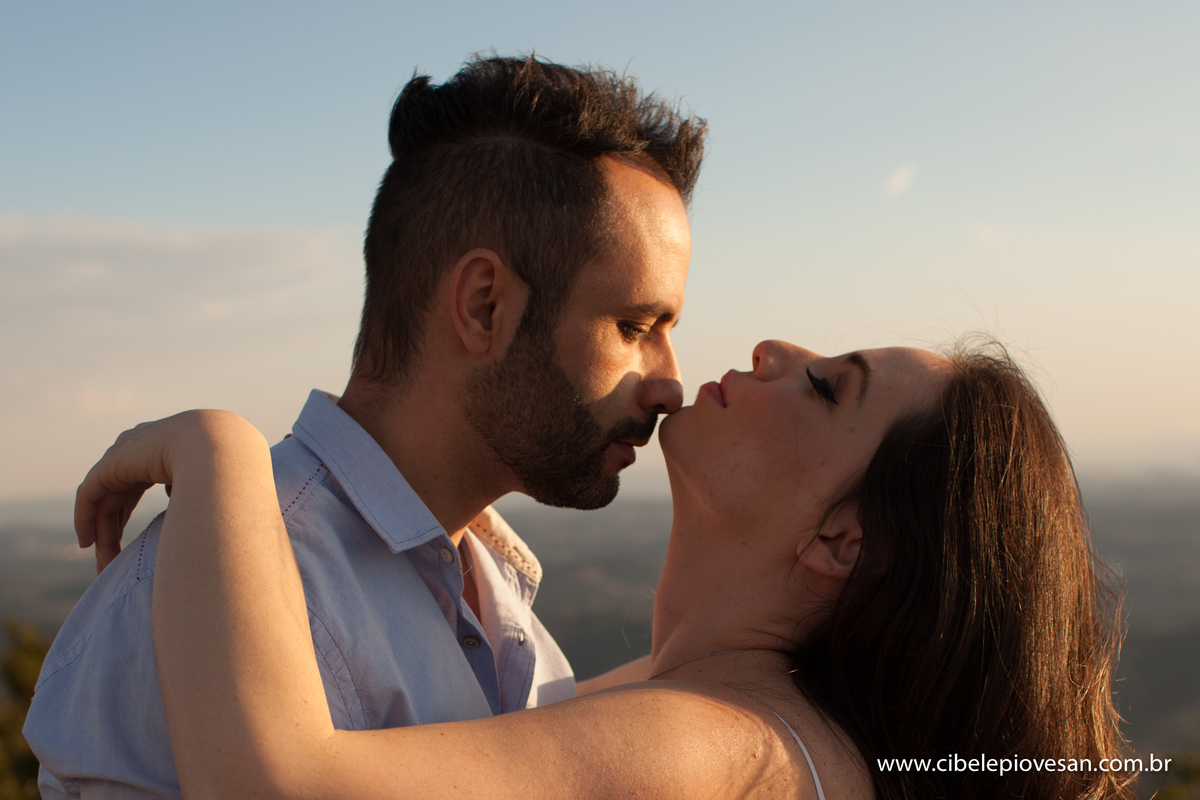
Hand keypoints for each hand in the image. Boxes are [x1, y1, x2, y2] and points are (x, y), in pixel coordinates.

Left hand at [75, 411, 248, 571]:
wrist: (223, 450)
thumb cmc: (231, 472)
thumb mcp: (213, 487)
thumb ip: (199, 498)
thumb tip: (198, 517)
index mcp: (166, 448)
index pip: (136, 485)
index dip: (129, 514)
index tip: (130, 545)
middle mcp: (142, 446)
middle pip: (119, 494)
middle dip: (113, 529)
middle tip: (112, 564)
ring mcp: (126, 452)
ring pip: (104, 498)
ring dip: (101, 532)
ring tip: (102, 566)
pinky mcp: (113, 463)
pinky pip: (91, 494)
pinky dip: (86, 518)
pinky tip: (88, 543)